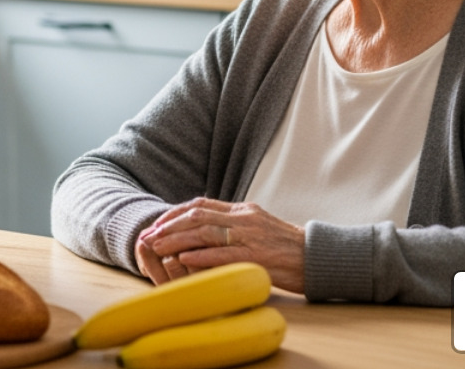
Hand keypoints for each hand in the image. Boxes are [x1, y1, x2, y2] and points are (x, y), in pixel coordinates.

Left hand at [135, 197, 304, 292]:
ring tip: (157, 247)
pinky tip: (183, 259)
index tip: (157, 223)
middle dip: (169, 226)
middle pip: (197, 216)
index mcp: (242, 210)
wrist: (316, 257)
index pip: (201, 205)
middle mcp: (243, 218)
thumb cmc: (286, 246)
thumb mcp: (259, 226)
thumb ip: (234, 223)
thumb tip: (207, 226)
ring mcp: (249, 236)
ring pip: (205, 232)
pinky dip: (200, 255)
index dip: (176, 213)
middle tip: (148, 236)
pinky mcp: (256, 255)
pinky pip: (222, 254)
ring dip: (177, 240)